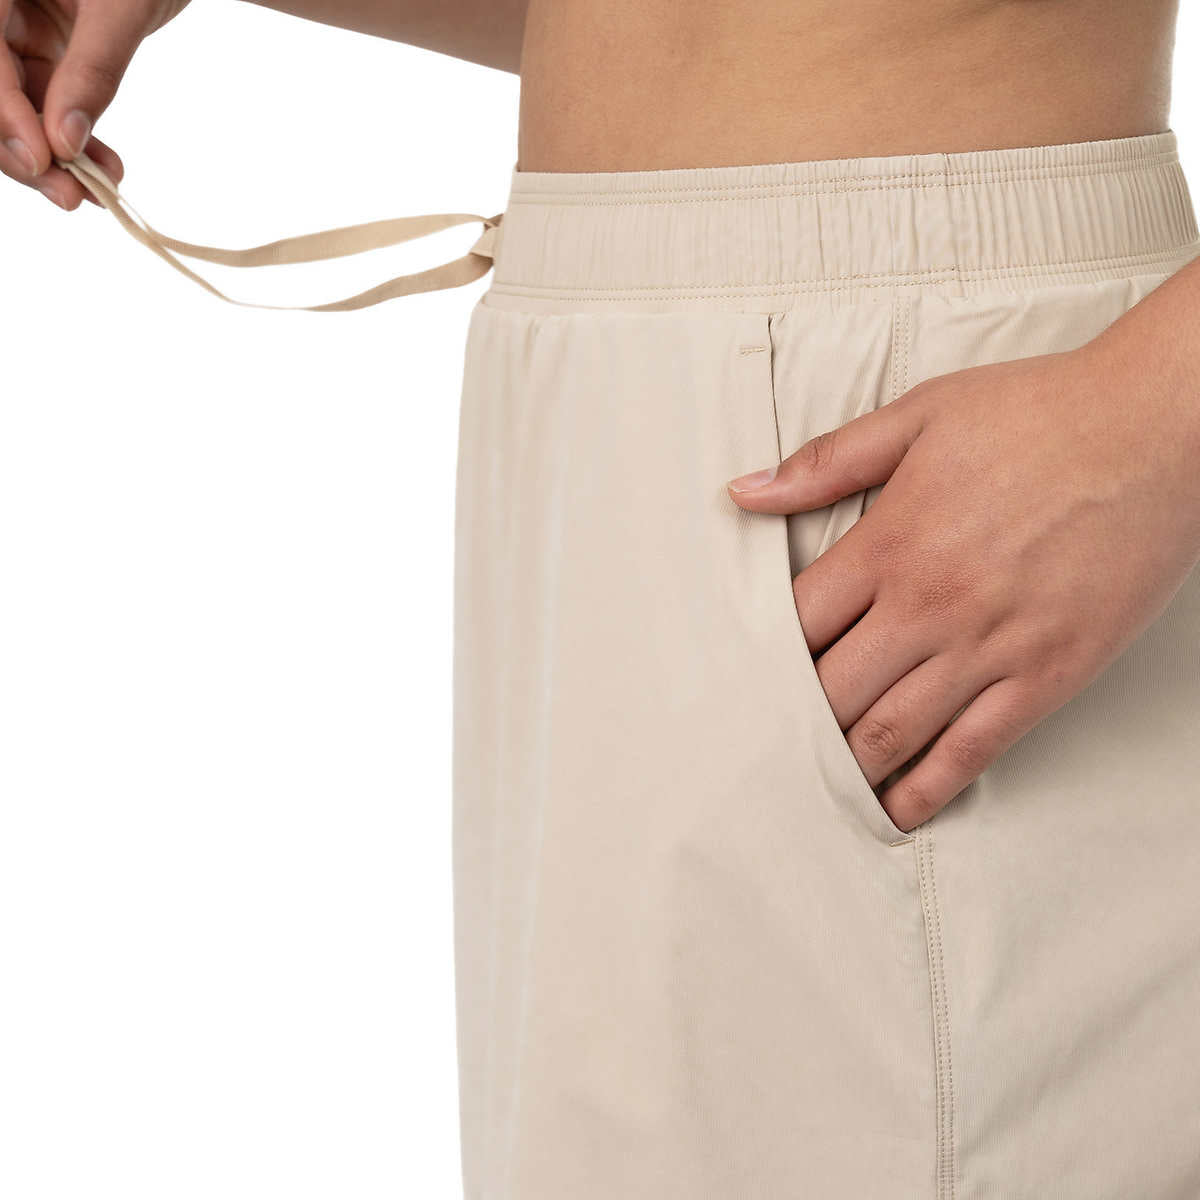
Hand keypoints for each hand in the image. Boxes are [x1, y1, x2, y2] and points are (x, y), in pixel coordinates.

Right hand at [1, 0, 187, 207]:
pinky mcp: (42, 54)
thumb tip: (66, 140)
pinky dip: (73, 144)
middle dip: (23, 149)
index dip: (4, 114)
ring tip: (98, 192)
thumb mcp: (124, 7)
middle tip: (69, 198)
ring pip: (13, 109)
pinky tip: (105, 171)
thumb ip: (95, 68)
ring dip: (52, 158)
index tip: (42, 162)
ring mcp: (12, 31)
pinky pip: (45, 109)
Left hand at [727, 342, 1199, 832]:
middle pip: (832, 690)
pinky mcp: (1046, 676)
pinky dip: (925, 787)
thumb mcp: (918, 417)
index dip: (764, 658)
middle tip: (767, 743)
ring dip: (845, 766)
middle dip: (794, 722)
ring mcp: (989, 647)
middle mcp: (929, 605)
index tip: (746, 679)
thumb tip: (745, 491)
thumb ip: (826, 462)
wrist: (1156, 429)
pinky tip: (896, 808)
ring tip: (814, 787)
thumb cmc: (1039, 415)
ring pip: (890, 731)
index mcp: (890, 544)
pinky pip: (971, 750)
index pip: (797, 625)